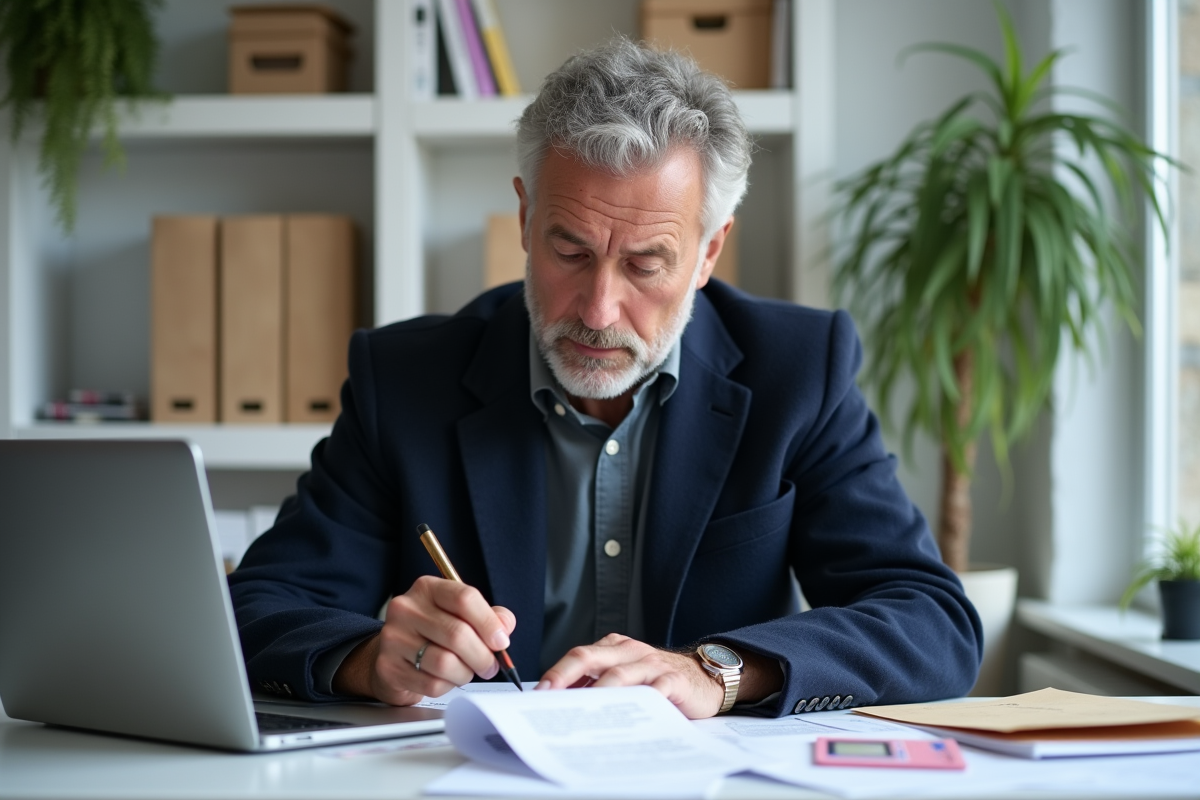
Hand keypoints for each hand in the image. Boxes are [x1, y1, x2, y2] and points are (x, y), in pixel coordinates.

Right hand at [333, 575, 515, 704]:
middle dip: (483, 656)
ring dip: (466, 673)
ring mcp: (394, 637)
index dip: (489, 623)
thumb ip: (489, 617)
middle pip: (458, 633)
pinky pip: (432, 684)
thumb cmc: (432, 633)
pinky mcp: (389, 667)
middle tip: (490, 665)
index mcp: (427, 588)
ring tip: (466, 671)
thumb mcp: (460, 615)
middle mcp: (406, 608)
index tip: (501, 641)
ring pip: (446, 662)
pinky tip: (445, 679)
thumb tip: (504, 628)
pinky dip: (447, 686)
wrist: (393, 654)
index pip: (464, 598)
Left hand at [535, 634, 724, 718]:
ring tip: (580, 711)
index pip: (578, 656)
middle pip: (588, 658)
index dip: (556, 673)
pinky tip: (628, 717)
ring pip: (618, 674)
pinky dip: (640, 702)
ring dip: (596, 693)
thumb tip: (560, 704)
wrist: (704, 676)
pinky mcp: (673, 680)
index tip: (538, 694)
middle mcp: (629, 651)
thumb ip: (598, 684)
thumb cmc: (657, 680)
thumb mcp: (625, 676)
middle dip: (563, 676)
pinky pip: (654, 690)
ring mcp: (651, 664)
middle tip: (547, 697)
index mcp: (613, 648)